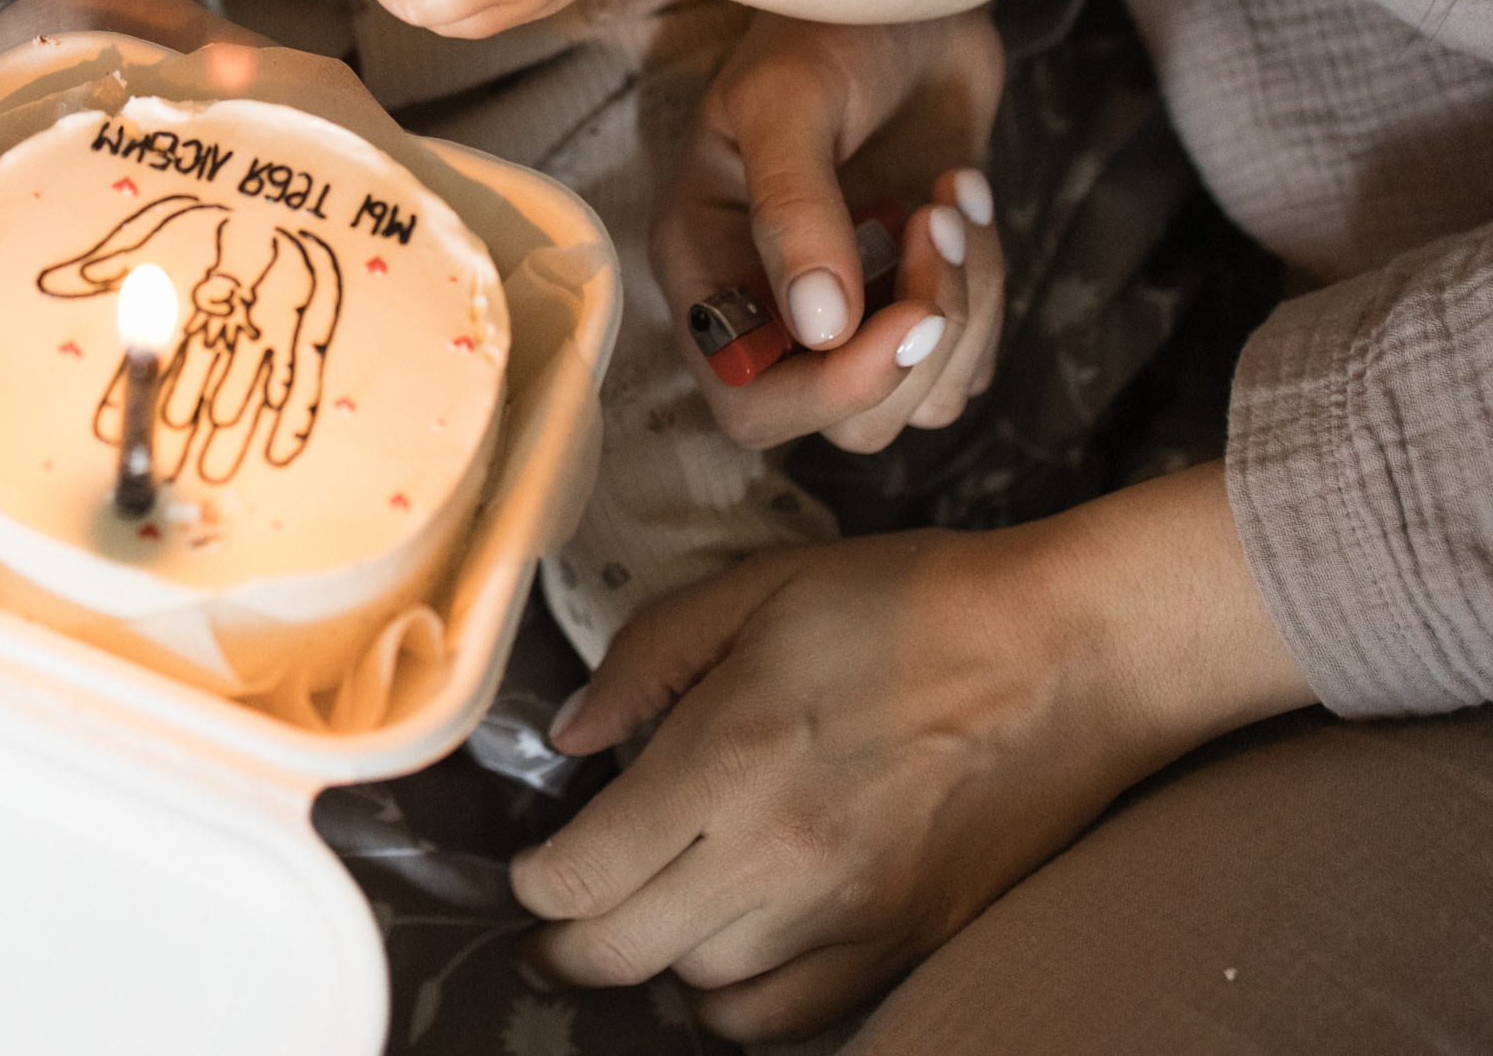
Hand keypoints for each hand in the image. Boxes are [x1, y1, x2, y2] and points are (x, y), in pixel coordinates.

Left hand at [512, 463, 1316, 1042]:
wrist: (1071, 654)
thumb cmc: (913, 605)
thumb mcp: (758, 587)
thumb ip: (646, 660)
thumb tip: (573, 736)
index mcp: (730, 760)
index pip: (582, 875)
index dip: (532, 880)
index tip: (529, 864)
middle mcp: (779, 858)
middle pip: (620, 954)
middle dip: (564, 943)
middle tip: (552, 919)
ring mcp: (846, 916)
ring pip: (699, 995)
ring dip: (655, 961)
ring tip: (647, 917)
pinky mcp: (902, 946)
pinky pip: (787, 1021)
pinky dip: (737, 1004)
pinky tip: (727, 951)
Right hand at [651, 10, 1005, 452]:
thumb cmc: (825, 29)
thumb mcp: (788, 99)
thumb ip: (794, 208)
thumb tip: (823, 326)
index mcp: (706, 272)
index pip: (749, 401)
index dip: (829, 389)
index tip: (907, 317)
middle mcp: (771, 313)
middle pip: (846, 425)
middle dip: (916, 346)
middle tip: (937, 226)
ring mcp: (853, 315)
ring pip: (923, 400)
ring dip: (964, 306)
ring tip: (952, 195)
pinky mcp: (921, 302)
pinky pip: (972, 360)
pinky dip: (990, 287)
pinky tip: (964, 194)